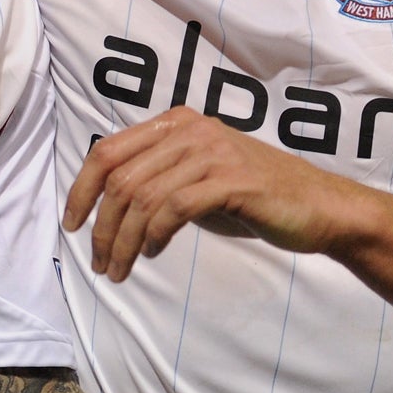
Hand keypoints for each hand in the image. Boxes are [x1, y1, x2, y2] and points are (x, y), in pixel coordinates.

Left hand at [65, 107, 369, 280]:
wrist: (320, 208)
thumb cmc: (255, 197)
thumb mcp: (196, 178)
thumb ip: (157, 177)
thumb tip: (109, 202)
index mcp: (175, 123)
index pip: (107, 151)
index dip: (80, 189)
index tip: (72, 225)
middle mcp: (190, 130)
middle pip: (119, 177)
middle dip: (101, 225)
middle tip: (99, 262)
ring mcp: (212, 152)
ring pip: (142, 196)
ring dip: (124, 240)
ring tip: (119, 269)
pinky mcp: (232, 181)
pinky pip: (174, 207)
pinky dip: (155, 235)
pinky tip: (154, 253)